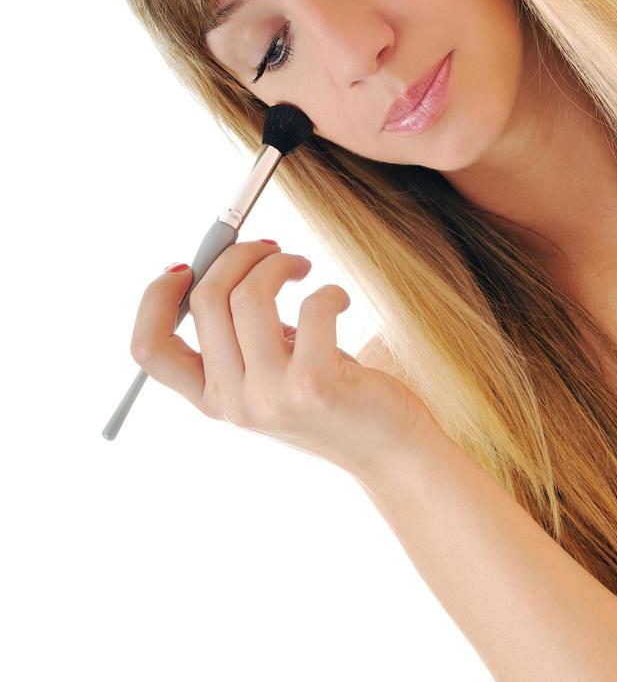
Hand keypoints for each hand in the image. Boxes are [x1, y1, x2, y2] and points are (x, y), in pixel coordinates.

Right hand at [130, 239, 437, 478]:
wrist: (386, 449)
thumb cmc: (325, 393)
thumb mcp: (267, 371)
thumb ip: (239, 333)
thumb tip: (222, 259)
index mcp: (211, 397)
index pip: (148, 348)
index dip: (156, 297)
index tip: (186, 265)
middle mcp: (232, 402)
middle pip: (205, 300)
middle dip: (237, 254)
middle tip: (270, 250)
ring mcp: (271, 397)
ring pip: (248, 296)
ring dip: (279, 262)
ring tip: (302, 266)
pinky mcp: (315, 385)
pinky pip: (310, 306)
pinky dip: (328, 290)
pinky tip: (339, 299)